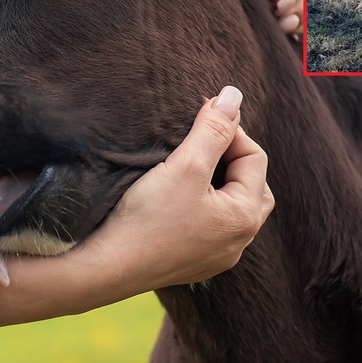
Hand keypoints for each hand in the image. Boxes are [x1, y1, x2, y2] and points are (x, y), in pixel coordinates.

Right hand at [0, 86, 273, 327]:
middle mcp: (239, 241)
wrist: (107, 268)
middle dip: (230, 156)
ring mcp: (217, 256)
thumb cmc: (147, 217)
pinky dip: (202, 203)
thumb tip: (234, 95)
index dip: (230, 130)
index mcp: (245, 216)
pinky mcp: (194, 263)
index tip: (200, 114)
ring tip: (190, 162)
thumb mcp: (185, 164)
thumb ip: (213, 129)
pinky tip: (178, 195)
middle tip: (200, 139)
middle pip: (250, 184)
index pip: (253, 157)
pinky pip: (210, 225)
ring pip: (230, 205)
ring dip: (216, 180)